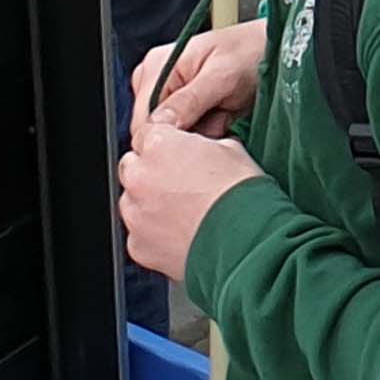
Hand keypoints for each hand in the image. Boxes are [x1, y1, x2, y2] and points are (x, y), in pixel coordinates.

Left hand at [117, 116, 263, 279]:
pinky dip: (155, 232)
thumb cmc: (241, 195)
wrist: (246, 241)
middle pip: (133, 165)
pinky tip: (183, 232)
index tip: (177, 150)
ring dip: (151, 202)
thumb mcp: (232, 149)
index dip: (166, 141)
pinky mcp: (138, 246)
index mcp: (159, 146)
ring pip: (133, 201)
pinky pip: (140, 233)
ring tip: (185, 210)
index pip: (146, 133)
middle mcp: (139, 177)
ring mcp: (135, 214)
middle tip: (182, 180)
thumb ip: (203, 145)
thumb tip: (202, 149)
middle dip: (152, 170)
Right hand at [130, 16, 267, 136]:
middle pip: (156, 131)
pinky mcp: (188, 110)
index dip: (164, 137)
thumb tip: (159, 124)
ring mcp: (172, 96)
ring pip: (173, 137)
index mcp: (158, 65)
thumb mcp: (222, 75)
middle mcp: (159, 80)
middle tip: (217, 122)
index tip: (191, 142)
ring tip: (224, 117)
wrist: (278, 50)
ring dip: (200, 136)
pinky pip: (189, 136)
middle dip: (186, 135)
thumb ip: (190, 99)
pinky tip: (224, 121)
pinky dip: (207, 134)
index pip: (142, 118)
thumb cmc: (253, 51)